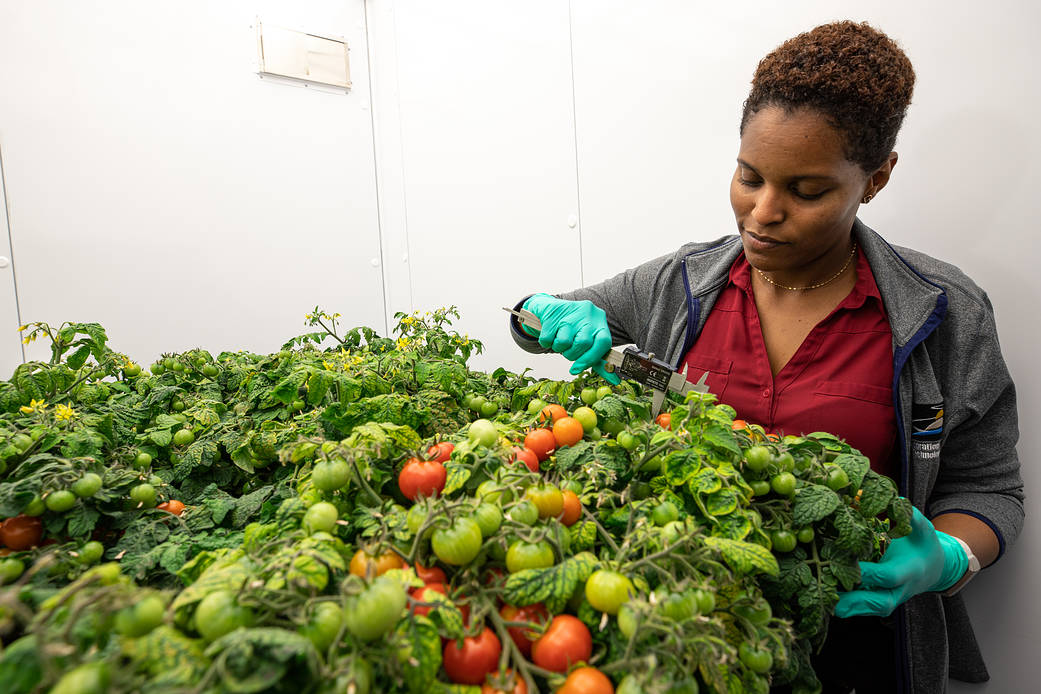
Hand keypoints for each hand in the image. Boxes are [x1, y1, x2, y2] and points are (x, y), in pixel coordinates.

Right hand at [522, 294, 619, 383]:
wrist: (549, 309)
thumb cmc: (571, 330)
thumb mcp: (588, 341)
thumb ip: (598, 359)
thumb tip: (614, 381)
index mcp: (600, 320)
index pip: (603, 343)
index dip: (591, 359)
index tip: (576, 369)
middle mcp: (589, 313)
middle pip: (583, 344)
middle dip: (571, 354)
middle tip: (567, 349)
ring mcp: (570, 310)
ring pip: (564, 342)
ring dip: (558, 348)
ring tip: (558, 338)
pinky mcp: (552, 311)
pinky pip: (548, 338)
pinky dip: (545, 341)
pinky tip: (549, 333)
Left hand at [835, 506, 968, 617]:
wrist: (931, 568)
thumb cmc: (923, 544)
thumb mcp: (922, 528)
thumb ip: (911, 517)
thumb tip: (898, 500)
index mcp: (909, 571)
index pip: (888, 576)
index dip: (870, 574)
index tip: (850, 567)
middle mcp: (900, 590)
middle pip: (879, 602)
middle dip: (855, 600)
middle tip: (830, 592)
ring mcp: (889, 598)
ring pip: (868, 609)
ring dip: (846, 607)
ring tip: (821, 600)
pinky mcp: (879, 602)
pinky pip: (863, 609)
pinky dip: (846, 607)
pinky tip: (825, 599)